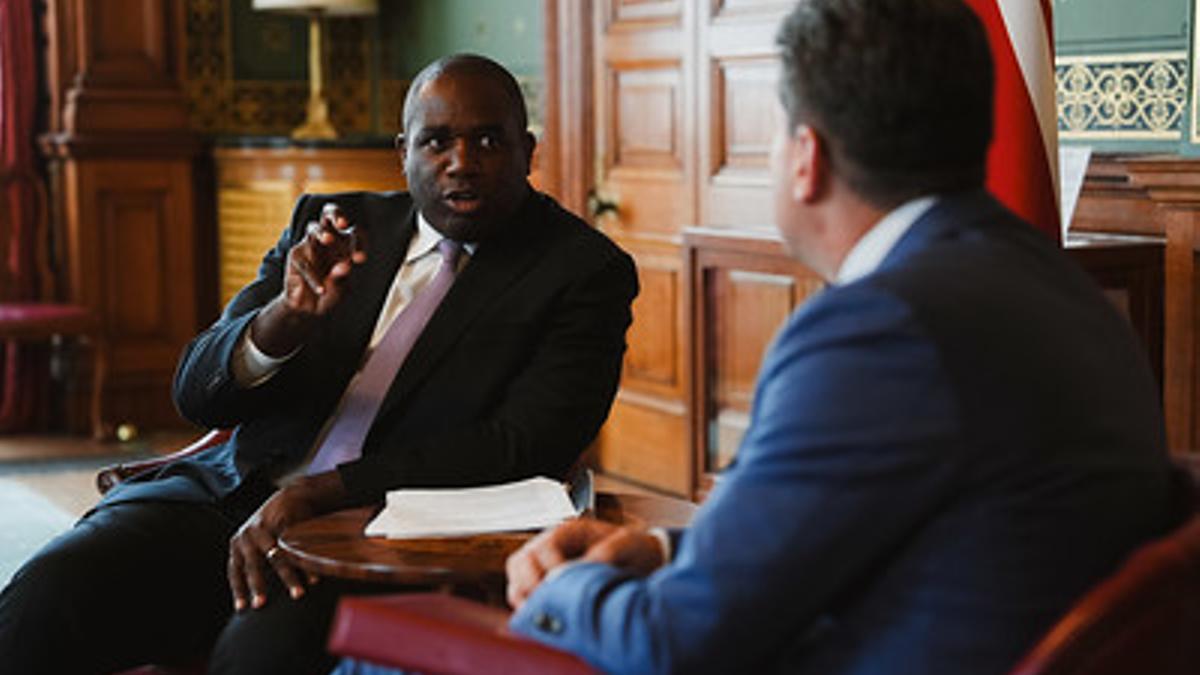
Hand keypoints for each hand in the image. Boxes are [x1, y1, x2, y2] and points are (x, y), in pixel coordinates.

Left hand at [226, 471, 345, 610]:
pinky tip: (312, 575)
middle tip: (261, 604)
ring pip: (276, 557)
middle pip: (253, 564)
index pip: (235, 571)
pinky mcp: (284, 521)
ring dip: (289, 577)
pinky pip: (295, 547)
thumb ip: (256, 564)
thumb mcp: (257, 544)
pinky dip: (305, 562)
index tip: (242, 608)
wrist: (291, 496)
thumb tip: (259, 595)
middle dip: (258, 586)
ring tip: (298, 593)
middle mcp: (248, 536)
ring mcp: (267, 527)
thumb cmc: (273, 527)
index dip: (239, 590)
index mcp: (238, 544)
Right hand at [250, 203, 367, 356]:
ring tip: (328, 239)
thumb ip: (342, 276)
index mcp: (345, 242)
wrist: (310, 307)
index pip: (355, 232)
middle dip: (336, 214)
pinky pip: (305, 263)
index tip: (360, 258)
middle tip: (343, 224)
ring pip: (313, 228)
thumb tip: (345, 266)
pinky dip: (314, 277)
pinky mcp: (296, 256)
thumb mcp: (341, 286)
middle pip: (329, 213)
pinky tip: (322, 290)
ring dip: (321, 232)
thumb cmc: (331, 290)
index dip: (358, 241)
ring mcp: (310, 245)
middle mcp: (328, 238)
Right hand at [505, 519, 665, 609]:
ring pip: (516, 583)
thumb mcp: (627, 543)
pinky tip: (547, 619)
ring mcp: (542, 568)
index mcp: (567, 532)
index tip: (567, 587)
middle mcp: (549, 548)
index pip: (544, 548)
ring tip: (548, 614)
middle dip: (532, 585)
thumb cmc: (633, 550)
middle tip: (552, 604)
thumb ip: (607, 552)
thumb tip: (585, 567)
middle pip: (520, 563)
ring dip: (527, 600)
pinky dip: (529, 611)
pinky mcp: (543, 589)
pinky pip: (522, 601)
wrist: (642, 563)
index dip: (553, 569)